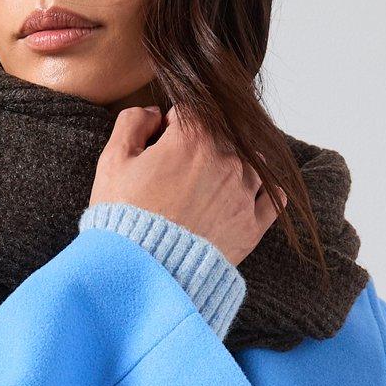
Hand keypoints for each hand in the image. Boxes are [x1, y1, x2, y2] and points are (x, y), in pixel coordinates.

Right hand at [88, 104, 286, 269]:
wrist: (144, 274)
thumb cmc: (125, 218)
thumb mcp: (112, 163)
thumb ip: (132, 123)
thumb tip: (153, 113)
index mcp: (193, 137)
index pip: (190, 112)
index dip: (171, 127)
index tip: (160, 145)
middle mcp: (226, 159)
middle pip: (221, 136)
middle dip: (201, 147)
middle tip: (179, 172)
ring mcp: (244, 192)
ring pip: (250, 162)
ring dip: (232, 166)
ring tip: (207, 187)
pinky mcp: (252, 225)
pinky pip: (274, 198)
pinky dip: (265, 193)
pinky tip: (246, 196)